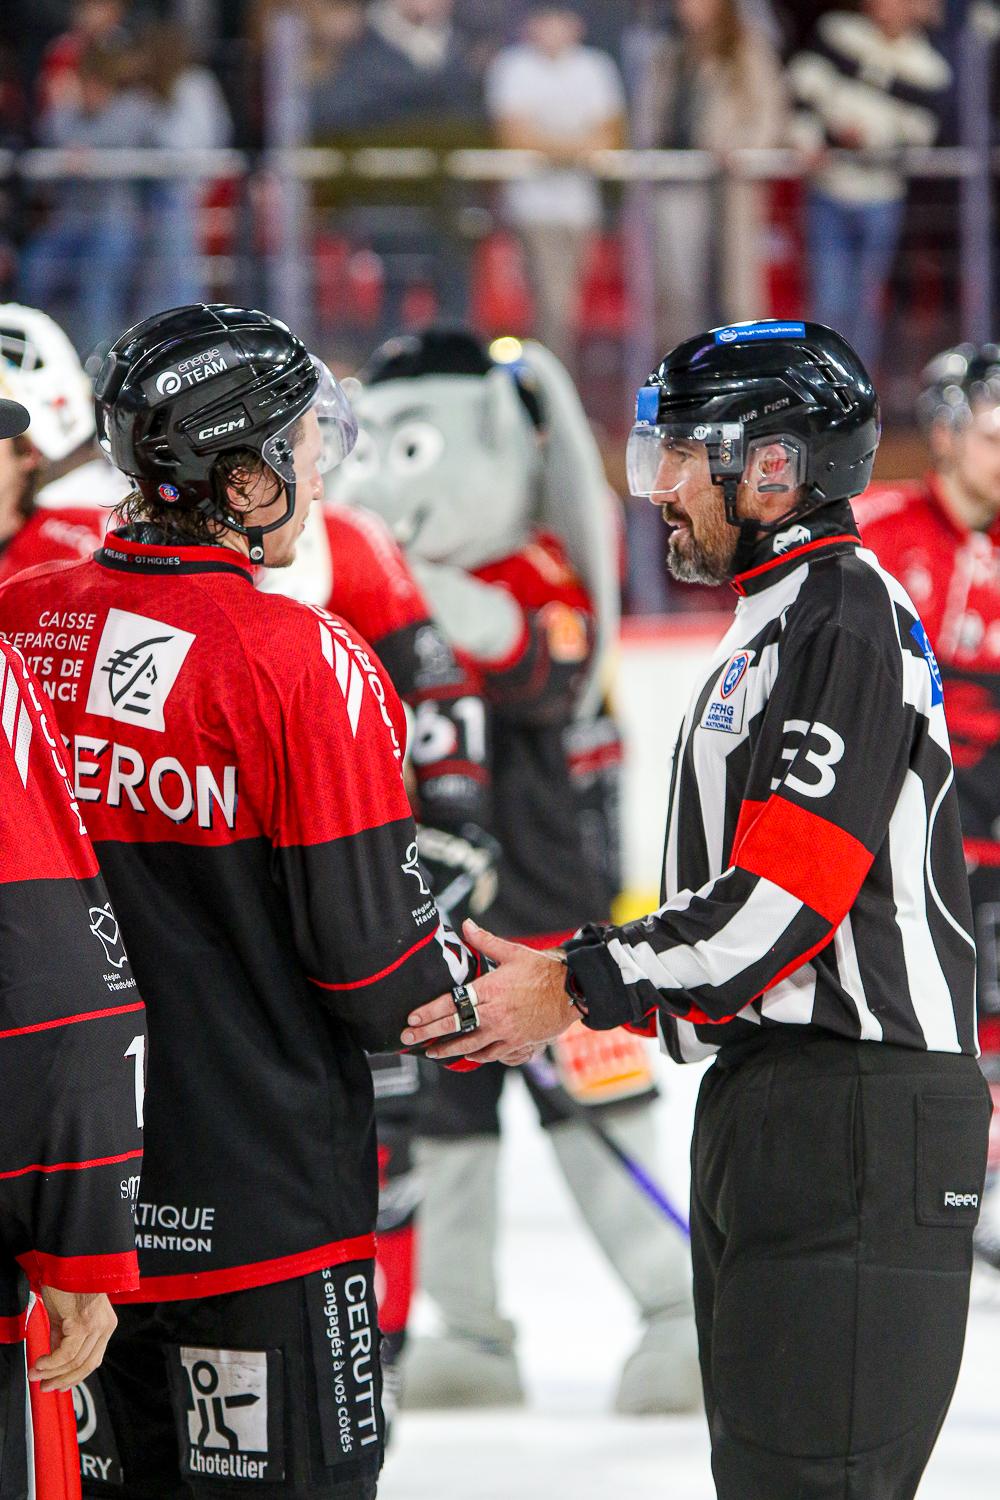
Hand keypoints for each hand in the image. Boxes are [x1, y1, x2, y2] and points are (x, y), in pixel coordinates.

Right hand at [29, 1287, 116, 1392]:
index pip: (93, 1361)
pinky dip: (50, 1363)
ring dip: (52, 1373)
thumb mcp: (67, 1316)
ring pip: (75, 1362)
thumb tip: (54, 1361)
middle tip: (44, 1386)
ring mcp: (95, 1325)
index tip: (58, 1385)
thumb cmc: (67, 1284)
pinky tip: (39, 1363)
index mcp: (105, 1325)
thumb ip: (64, 1338)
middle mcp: (104, 1326)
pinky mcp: (82, 1323)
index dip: (75, 1377)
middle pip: (86, 1366)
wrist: (65, 1264)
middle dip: (62, 1380)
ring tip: (36, 1373)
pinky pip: (66, 1353)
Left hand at [401, 920, 576, 1062]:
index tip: (412, 1017)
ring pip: (470, 1044)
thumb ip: (485, 941)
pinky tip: (466, 1055)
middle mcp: (494, 1012)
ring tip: (430, 1052)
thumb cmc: (543, 970)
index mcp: (490, 989)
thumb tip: (466, 924)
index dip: (429, 1011)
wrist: (573, 992)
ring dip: (447, 1048)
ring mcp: (505, 1030)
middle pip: (454, 1025)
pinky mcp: (517, 1042)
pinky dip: (476, 1055)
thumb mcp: (513, 952)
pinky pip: (491, 1054)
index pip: (452, 1002)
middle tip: (407, 1037)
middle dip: (428, 1032)